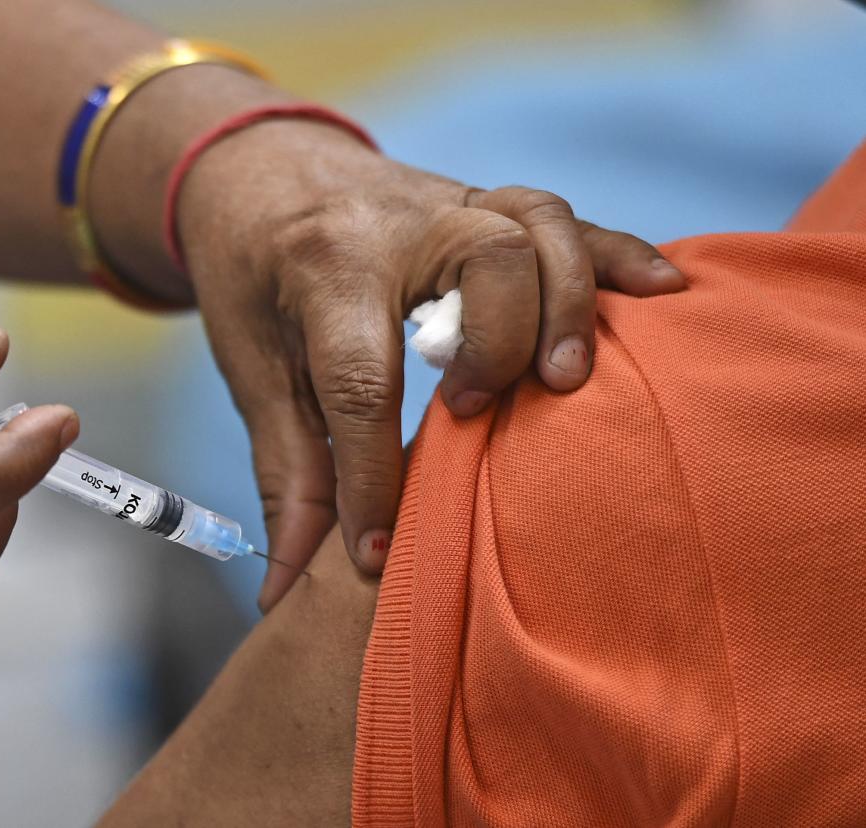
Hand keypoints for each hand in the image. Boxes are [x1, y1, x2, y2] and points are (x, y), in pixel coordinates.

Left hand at [178, 121, 684, 609]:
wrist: (258, 168)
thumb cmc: (250, 279)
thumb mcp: (251, 372)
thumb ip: (286, 478)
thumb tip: (285, 592)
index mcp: (325, 266)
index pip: (363, 379)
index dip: (372, 483)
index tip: (378, 559)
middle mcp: (400, 221)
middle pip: (486, 263)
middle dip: (497, 348)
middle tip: (470, 413)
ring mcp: (453, 202)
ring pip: (540, 226)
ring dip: (567, 304)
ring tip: (567, 381)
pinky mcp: (489, 204)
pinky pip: (572, 219)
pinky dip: (618, 256)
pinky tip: (661, 297)